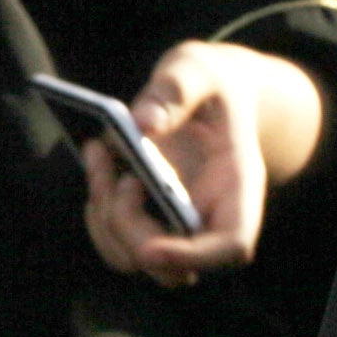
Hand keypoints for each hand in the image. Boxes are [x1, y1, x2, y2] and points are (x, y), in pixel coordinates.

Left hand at [82, 39, 325, 285]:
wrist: (211, 92)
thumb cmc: (210, 82)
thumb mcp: (198, 68)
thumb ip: (175, 89)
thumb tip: (140, 126)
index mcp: (238, 188)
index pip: (231, 245)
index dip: (193, 257)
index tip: (150, 248)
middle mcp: (212, 219)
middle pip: (173, 268)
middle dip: (130, 227)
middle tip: (121, 173)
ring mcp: (180, 227)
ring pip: (137, 260)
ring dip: (105, 216)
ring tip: (99, 152)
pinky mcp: (151, 222)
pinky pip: (116, 242)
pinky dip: (97, 210)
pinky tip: (98, 160)